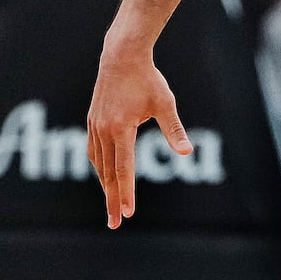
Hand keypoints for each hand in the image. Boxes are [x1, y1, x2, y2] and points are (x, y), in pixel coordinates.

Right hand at [86, 41, 191, 229]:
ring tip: (112, 205)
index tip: (128, 213)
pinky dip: (99, 167)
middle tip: (115, 223)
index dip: (126, 192)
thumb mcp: (164, 104)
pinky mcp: (93, 121)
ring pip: (98, 164)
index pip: (124, 169)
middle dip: (113, 199)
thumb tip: (187, 151)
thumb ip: (174, 130)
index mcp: (121, 128)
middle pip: (108, 173)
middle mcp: (104, 130)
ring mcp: (95, 126)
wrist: (121, 56)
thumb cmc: (147, 79)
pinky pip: (94, 151)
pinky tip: (104, 176)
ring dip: (105, 186)